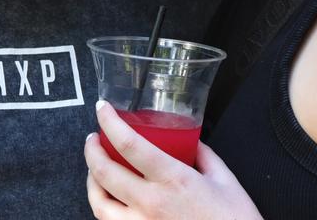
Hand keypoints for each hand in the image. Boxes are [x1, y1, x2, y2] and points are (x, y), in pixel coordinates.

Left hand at [84, 100, 261, 219]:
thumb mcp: (225, 179)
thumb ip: (204, 155)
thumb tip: (190, 142)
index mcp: (173, 180)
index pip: (129, 144)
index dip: (109, 122)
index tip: (103, 109)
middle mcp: (151, 203)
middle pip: (104, 172)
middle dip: (91, 150)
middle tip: (93, 138)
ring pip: (99, 204)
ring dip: (91, 182)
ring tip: (95, 170)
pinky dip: (104, 208)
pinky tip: (109, 199)